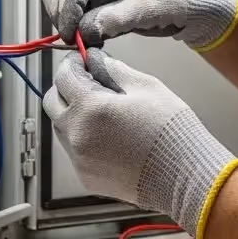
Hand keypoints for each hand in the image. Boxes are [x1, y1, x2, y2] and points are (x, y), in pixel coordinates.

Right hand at [41, 0, 237, 48]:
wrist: (187, 6)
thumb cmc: (174, 0)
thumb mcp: (146, 10)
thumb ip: (114, 19)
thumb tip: (83, 31)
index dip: (66, 5)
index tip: (70, 33)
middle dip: (58, 7)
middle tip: (69, 36)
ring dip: (61, 12)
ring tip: (76, 36)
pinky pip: (69, 1)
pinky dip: (70, 17)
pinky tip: (83, 33)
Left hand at [43, 50, 237, 238]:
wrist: (185, 177)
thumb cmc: (171, 132)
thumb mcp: (147, 87)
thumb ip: (115, 70)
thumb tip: (97, 61)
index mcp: (90, 108)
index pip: (63, 77)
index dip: (72, 64)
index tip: (83, 61)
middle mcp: (77, 135)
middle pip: (52, 103)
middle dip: (66, 88)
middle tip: (88, 83)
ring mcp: (79, 160)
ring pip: (61, 128)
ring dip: (73, 114)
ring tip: (103, 112)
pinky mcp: (86, 178)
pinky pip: (74, 151)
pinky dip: (84, 139)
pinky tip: (110, 137)